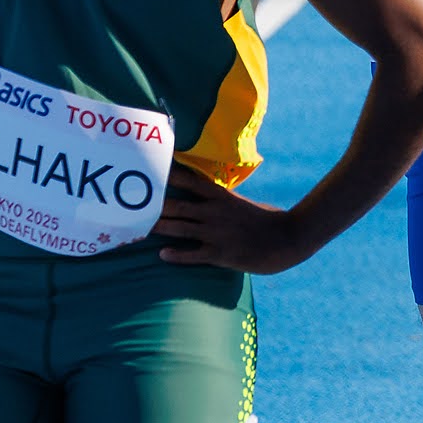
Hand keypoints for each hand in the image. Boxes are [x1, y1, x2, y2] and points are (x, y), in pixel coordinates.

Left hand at [154, 164, 304, 273]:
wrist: (286, 239)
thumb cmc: (267, 219)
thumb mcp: (245, 204)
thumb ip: (226, 201)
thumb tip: (212, 198)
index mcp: (222, 197)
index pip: (192, 181)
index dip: (172, 174)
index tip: (155, 168)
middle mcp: (215, 212)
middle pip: (179, 205)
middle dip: (157, 204)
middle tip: (136, 202)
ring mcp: (216, 233)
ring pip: (181, 229)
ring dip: (161, 228)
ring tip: (141, 227)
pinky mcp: (220, 254)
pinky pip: (193, 255)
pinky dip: (177, 255)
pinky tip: (163, 255)